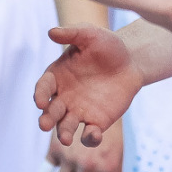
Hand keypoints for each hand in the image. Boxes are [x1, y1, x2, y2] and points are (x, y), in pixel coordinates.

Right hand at [35, 25, 144, 147]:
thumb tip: (51, 32)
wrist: (131, 61)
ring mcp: (79, 111)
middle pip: (51, 112)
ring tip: (65, 139)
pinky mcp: (97, 121)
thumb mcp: (90, 35)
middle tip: (45, 125)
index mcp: (57, 77)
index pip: (43, 88)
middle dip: (47, 119)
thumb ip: (72, 34)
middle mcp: (64, 97)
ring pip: (66, 126)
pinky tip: (93, 134)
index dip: (40, 95)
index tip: (41, 101)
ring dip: (64, 133)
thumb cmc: (106, 46)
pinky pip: (89, 134)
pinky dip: (90, 137)